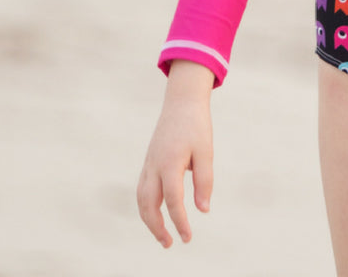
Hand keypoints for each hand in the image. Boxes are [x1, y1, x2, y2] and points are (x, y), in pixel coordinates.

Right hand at [137, 60, 214, 246]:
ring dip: (149, 220)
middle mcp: (154, 166)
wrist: (181, 102)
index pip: (172, 200)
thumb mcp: (206, 151)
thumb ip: (205, 181)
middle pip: (148, 205)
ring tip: (163, 235)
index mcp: (170, 162)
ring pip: (141, 199)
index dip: (179, 221)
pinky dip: (146, 206)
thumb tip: (203, 210)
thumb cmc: (197, 126)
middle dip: (156, 227)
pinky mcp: (148, 163)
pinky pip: (142, 190)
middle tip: (169, 244)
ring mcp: (148, 164)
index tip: (187, 238)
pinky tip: (157, 214)